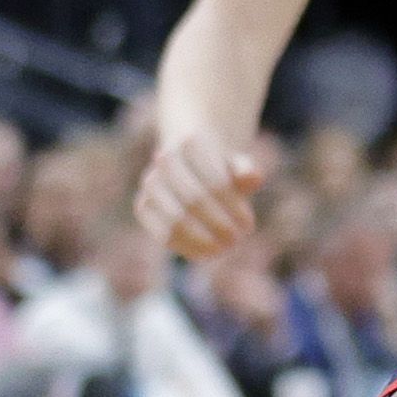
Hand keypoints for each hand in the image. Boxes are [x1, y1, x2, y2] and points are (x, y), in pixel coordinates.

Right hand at [138, 120, 270, 261]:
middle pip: (195, 201)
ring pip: (175, 220)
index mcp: (191, 143)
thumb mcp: (238, 164)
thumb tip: (253, 178)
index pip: (215, 182)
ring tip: (223, 249)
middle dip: (219, 224)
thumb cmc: (221, 167)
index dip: (233, 208)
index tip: (249, 225)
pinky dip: (186, 247)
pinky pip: (162, 233)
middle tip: (236, 240)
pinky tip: (206, 254)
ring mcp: (151, 184)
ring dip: (202, 239)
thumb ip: (246, 169)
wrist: (190, 160)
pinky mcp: (143, 206)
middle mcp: (165, 161)